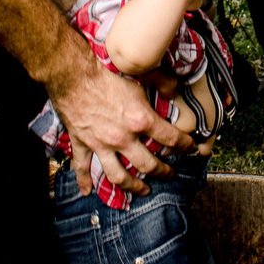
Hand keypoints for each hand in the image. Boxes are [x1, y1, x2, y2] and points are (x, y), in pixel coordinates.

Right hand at [50, 52, 195, 195]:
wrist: (73, 73)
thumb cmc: (106, 71)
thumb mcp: (141, 75)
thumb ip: (162, 83)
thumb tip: (174, 90)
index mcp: (140, 120)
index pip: (170, 138)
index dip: (184, 145)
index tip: (191, 148)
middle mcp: (123, 137)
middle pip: (148, 164)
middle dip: (163, 171)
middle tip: (169, 174)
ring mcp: (101, 144)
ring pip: (119, 176)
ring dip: (133, 186)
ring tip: (143, 190)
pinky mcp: (82, 143)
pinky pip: (82, 167)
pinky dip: (83, 181)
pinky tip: (86, 191)